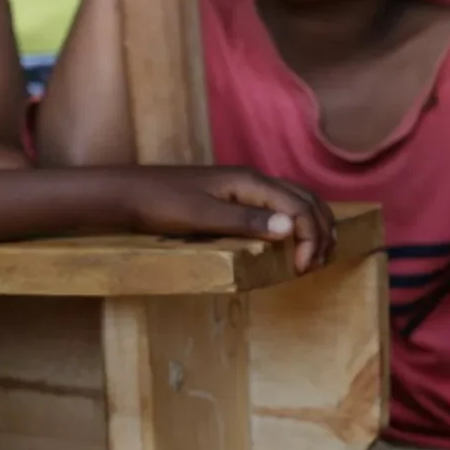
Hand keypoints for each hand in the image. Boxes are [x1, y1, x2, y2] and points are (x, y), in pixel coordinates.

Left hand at [120, 166, 335, 273]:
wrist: (127, 192)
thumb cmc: (159, 204)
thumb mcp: (201, 217)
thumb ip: (244, 220)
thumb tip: (289, 226)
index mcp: (250, 182)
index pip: (301, 207)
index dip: (311, 239)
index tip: (301, 269)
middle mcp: (252, 179)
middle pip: (307, 200)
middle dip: (322, 232)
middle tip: (317, 266)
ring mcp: (243, 185)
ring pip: (296, 201)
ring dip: (313, 226)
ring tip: (312, 257)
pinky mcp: (233, 195)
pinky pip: (278, 205)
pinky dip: (295, 223)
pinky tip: (288, 242)